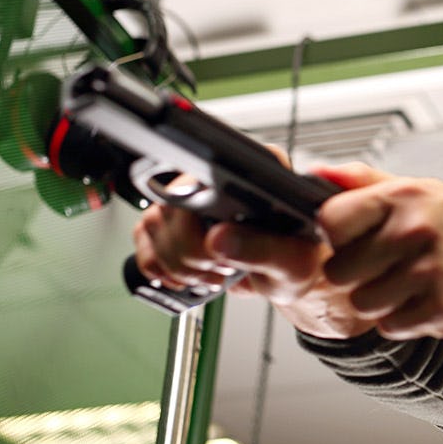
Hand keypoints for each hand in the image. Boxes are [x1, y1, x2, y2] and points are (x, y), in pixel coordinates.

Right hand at [130, 156, 379, 338]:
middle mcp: (218, 173)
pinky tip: (192, 273)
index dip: (202, 218)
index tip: (217, 247)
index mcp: (256, 169)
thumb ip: (263, 250)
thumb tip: (219, 238)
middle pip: (170, 205)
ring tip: (215, 270)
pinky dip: (161, 267)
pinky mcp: (172, 218)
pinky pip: (142, 242)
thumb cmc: (300, 261)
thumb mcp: (293, 263)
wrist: (288, 275)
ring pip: (151, 225)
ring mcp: (190, 193)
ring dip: (180, 263)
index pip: (204, 177)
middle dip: (192, 252)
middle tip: (223, 267)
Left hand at [314, 163, 442, 339]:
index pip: (330, 220)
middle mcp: (415, 230)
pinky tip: (428, 300)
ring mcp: (429, 271)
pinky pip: (390, 326)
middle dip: (357, 275)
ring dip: (381, 301)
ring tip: (412, 284)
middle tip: (390, 267)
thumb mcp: (422, 192)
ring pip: (362, 304)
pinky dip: (404, 320)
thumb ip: (366, 183)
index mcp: (404, 195)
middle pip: (339, 271)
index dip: (337, 236)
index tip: (357, 239)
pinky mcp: (440, 308)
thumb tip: (316, 173)